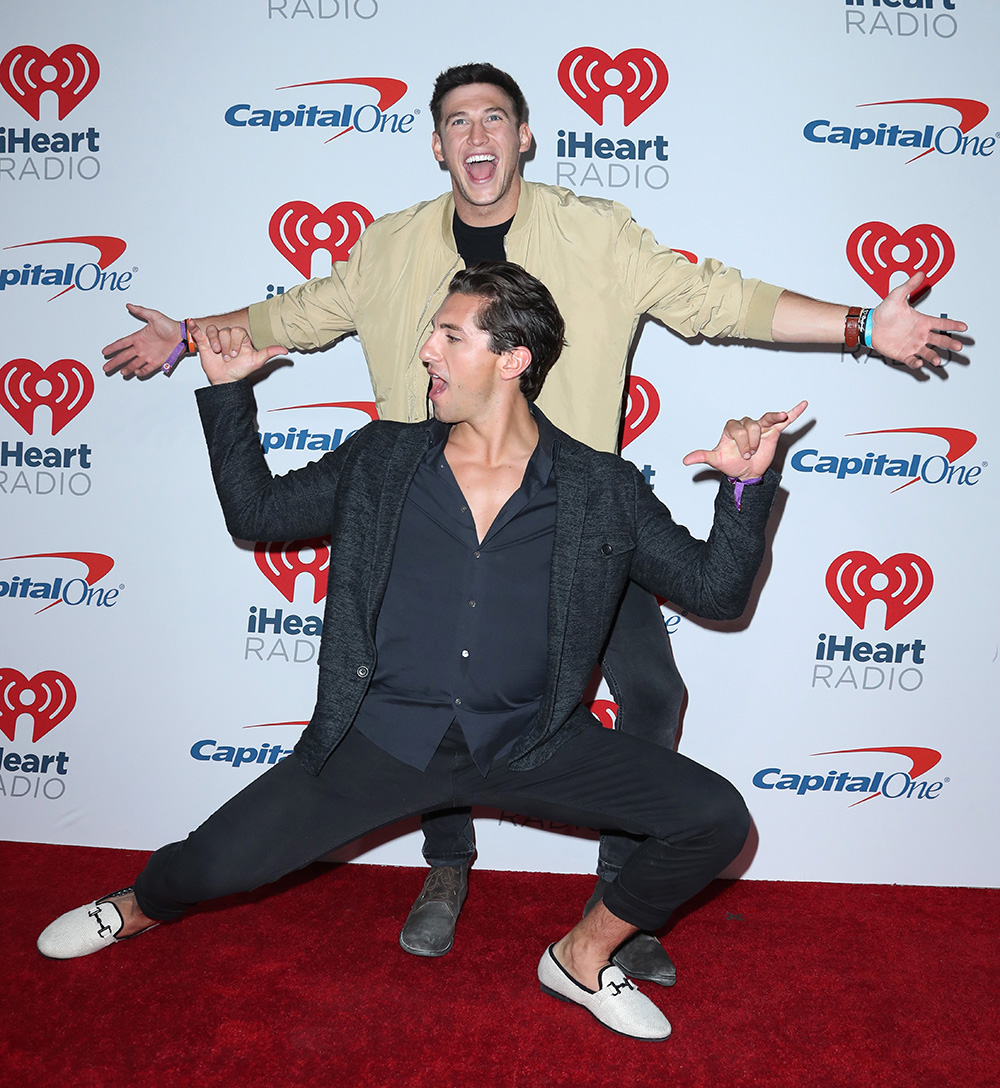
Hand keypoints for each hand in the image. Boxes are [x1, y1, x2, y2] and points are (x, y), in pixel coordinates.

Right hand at [101, 303, 180, 377]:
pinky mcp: (157, 362)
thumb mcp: (154, 316)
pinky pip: (147, 368)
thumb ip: (141, 311)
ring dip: (127, 368)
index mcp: (139, 337)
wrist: (183, 335)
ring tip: (120, 372)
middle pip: (124, 356)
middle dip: (114, 362)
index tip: (104, 351)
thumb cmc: (170, 325)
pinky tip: (136, 373)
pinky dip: (142, 372)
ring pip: (134, 364)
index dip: (113, 347)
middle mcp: (142, 347)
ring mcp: (149, 355)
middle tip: (106, 367)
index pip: (122, 343)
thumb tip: (130, 305)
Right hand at [190, 321, 286, 384]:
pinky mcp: (205, 342)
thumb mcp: (257, 361)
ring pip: (214, 331)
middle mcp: (228, 336)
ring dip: (215, 342)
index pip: (237, 331)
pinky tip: (192, 323)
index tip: (235, 355)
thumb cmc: (241, 370)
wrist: (226, 380)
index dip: (235, 343)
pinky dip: (195, 327)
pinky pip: (199, 331)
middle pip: (226, 331)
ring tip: (217, 353)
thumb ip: (270, 352)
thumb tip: (285, 350)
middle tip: (227, 357)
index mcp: (240, 338)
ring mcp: (216, 339)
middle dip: (226, 345)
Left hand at [683, 400, 807, 479]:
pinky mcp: (773, 431)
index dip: (741, 441)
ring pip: (766, 419)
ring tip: (770, 432)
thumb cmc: (731, 464)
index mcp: (731, 428)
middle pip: (751, 425)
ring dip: (767, 428)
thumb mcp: (717, 460)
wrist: (746, 473)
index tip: (743, 454)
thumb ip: (703, 456)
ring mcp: (760, 426)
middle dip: (752, 441)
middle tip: (750, 454)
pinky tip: (802, 404)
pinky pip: (784, 420)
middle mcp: (746, 424)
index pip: (737, 427)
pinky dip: (793, 412)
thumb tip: (686, 460)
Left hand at [871, 273, 966, 367]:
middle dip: (950, 343)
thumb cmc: (883, 312)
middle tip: (959, 346)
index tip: (964, 327)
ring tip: (938, 361)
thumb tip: (920, 274)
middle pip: (940, 340)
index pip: (942, 323)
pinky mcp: (903, 354)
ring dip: (934, 357)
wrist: (869, 325)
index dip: (953, 325)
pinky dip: (916, 363)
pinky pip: (912, 360)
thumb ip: (908, 286)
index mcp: (922, 321)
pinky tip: (919, 364)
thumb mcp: (896, 296)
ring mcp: (912, 345)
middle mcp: (920, 334)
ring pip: (928, 352)